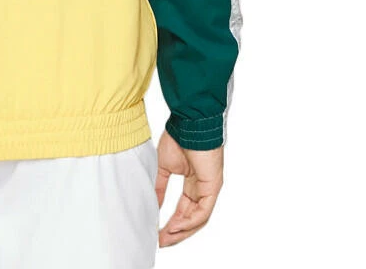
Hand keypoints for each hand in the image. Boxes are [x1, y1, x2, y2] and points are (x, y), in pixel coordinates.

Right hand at [154, 129, 223, 246]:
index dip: (171, 222)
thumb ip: (159, 186)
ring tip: (166, 238)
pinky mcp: (213, 187)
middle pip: (191, 218)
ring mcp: (209, 189)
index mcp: (192, 183)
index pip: (183, 210)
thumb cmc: (178, 138)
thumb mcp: (163, 167)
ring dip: (182, 231)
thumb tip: (152, 203)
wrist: (189, 125)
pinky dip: (190, 221)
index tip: (157, 232)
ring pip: (198, 219)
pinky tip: (177, 226)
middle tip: (161, 241)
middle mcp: (202, 189)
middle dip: (176, 232)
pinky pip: (203, 212)